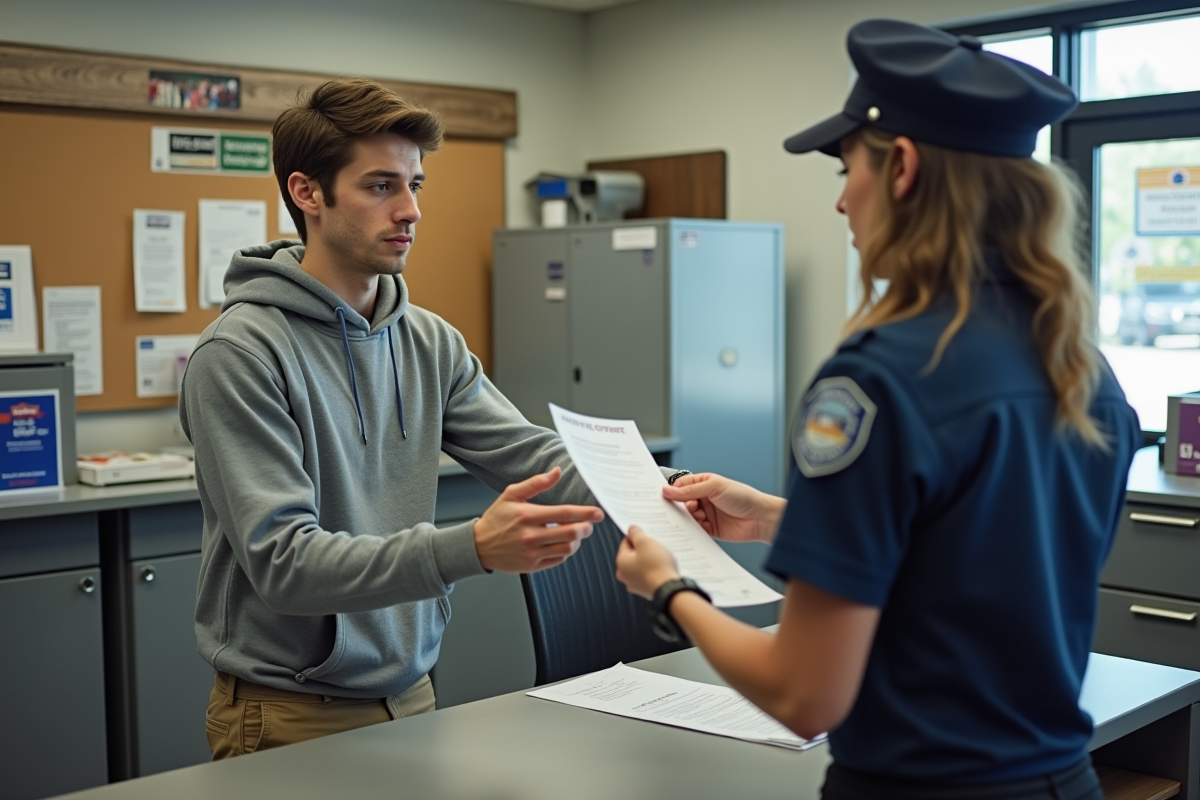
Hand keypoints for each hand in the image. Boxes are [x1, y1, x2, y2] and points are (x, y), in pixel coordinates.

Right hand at [473, 467, 603, 573]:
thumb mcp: (511, 494)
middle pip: (570, 533)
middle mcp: (530, 536)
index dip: (585, 513)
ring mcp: (531, 553)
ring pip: (567, 548)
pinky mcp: (532, 566)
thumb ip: (536, 483)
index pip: (564, 513)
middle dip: (585, 528)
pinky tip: (562, 542)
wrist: (478, 546)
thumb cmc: (496, 518)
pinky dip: (566, 551)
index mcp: (527, 515)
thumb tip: (557, 472)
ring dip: (577, 541)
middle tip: (589, 524)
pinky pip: (558, 559)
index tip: (598, 513)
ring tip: (575, 533)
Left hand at [615, 526, 680, 599]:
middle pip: (633, 555)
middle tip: (655, 546)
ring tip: (661, 557)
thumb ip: (636, 534)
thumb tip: (632, 529)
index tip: (646, 535)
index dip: (637, 537)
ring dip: (650, 560)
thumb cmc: (656, 566)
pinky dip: (654, 570)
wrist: (669, 589)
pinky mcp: (646, 590)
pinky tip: (663, 567)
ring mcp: (635, 584)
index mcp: (621, 562)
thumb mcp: (645, 542)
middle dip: (644, 549)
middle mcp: (625, 575)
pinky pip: (649, 575)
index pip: (625, 543)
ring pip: (641, 565)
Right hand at [663, 473, 784, 543]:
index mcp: (704, 484)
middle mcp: (704, 498)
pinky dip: (692, 530)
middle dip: (677, 505)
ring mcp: (707, 514)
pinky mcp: (710, 529)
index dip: (672, 490)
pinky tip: (695, 527)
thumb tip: (668, 490)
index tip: (662, 496)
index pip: (682, 485)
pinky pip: (695, 530)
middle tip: (672, 509)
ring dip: (687, 517)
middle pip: (682, 502)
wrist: (760, 518)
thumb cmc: (743, 497)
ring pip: (687, 517)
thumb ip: (689, 490)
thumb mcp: (714, 487)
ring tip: (696, 516)